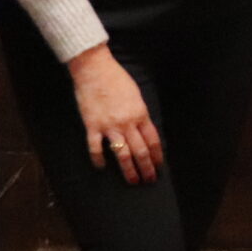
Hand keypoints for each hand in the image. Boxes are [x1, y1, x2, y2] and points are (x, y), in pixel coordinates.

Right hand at [68, 43, 161, 183]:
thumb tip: (143, 130)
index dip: (157, 156)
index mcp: (141, 114)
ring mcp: (109, 126)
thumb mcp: (136, 95)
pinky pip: (96, 148)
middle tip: (149, 180)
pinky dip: (98, 160)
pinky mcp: (92, 126)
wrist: (95, 69)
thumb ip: (140, 114)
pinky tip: (101, 167)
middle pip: (140, 151)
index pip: (153, 141)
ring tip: (132, 181)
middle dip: (146, 168)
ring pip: (122, 155)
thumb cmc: (116, 79)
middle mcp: (127, 123)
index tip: (159, 166)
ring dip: (129, 170)